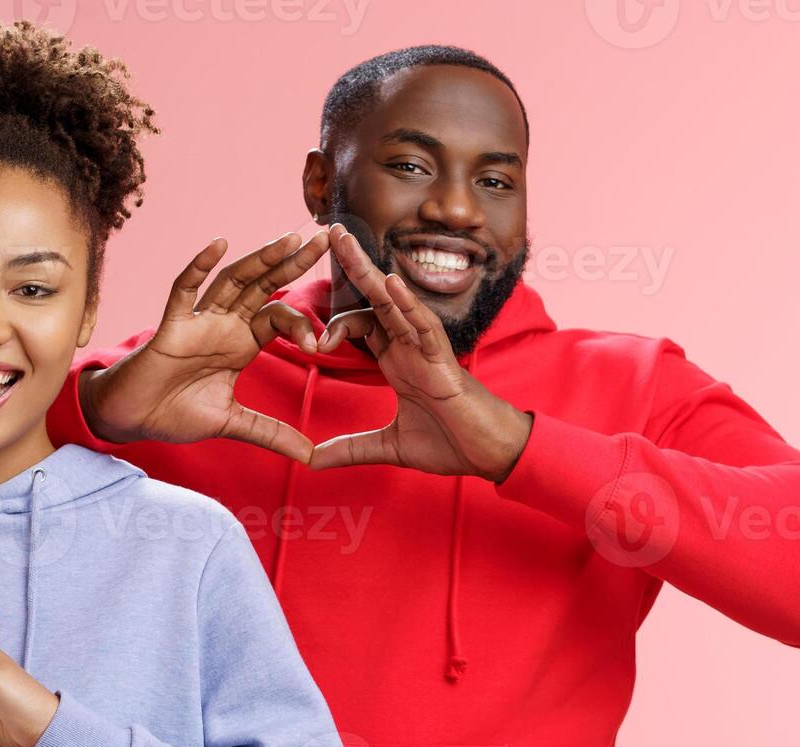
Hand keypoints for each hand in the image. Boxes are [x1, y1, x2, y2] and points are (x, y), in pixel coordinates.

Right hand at [79, 230, 339, 460]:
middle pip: (263, 286)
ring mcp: (198, 322)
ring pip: (233, 281)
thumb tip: (310, 457)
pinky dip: (200, 267)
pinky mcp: (170, 327)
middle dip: (292, 263)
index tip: (319, 343)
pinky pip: (184, 291)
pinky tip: (219, 245)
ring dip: (260, 259)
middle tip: (323, 239)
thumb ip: (271, 434)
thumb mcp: (233, 424)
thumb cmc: (175, 412)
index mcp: (241, 343)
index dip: (301, 323)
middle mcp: (224, 325)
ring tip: (289, 240)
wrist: (132, 419)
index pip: (278, 317)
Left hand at [310, 227, 533, 481]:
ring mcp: (426, 348)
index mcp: (397, 359)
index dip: (333, 327)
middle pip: (375, 297)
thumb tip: (310, 461)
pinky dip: (406, 303)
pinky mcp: (443, 359)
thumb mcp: (389, 447)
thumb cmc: (450, 443)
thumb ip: (349, 448)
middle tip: (328, 231)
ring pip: (394, 301)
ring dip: (369, 270)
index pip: (360, 324)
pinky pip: (423, 324)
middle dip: (353, 265)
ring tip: (345, 241)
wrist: (489, 454)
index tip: (312, 346)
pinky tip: (389, 281)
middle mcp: (409, 345)